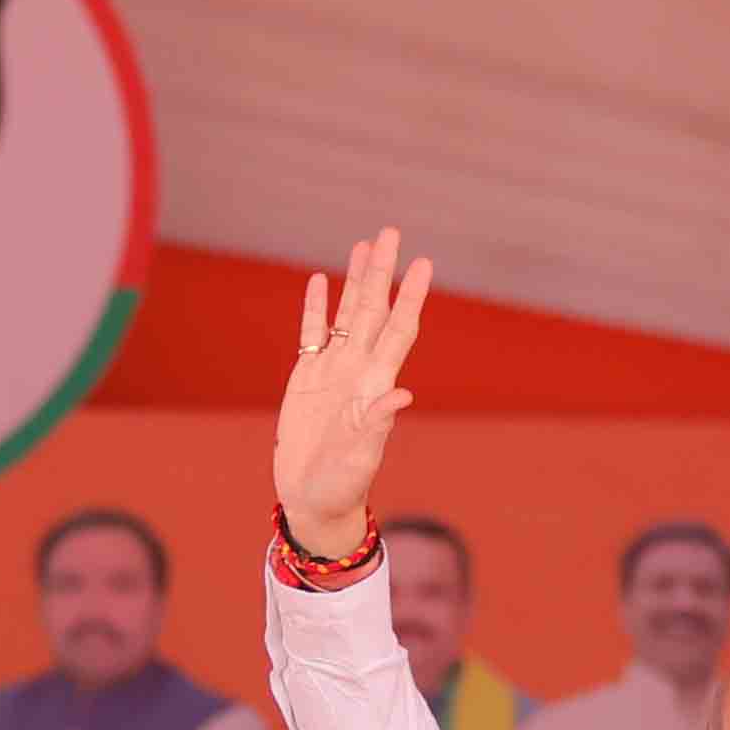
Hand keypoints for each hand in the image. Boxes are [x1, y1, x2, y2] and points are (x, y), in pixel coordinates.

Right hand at [272, 230, 434, 562]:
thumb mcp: (360, 458)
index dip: (410, 297)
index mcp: (374, 385)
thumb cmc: (341, 485)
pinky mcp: (306, 379)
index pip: (398, 330)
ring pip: (347, 314)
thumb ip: (377, 425)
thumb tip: (401, 395)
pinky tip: (320, 281)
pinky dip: (315, 308)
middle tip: (391, 231)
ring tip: (364, 245)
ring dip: (356, 281)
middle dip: (382, 272)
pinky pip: (312, 335)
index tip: (424, 264)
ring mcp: (333, 372)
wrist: (313, 498)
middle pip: (373, 310)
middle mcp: (358, 371)